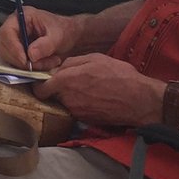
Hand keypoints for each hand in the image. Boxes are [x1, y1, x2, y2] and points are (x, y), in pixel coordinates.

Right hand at [0, 6, 83, 71]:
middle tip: (39, 65)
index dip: (13, 48)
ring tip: (49, 62)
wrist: (71, 37)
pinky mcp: (18, 52)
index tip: (25, 60)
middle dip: (20, 60)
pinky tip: (45, 64)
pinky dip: (30, 68)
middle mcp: (14, 28)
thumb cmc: (64, 31)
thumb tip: (31, 54)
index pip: (6, 32)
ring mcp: (15, 41)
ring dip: (27, 66)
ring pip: (9, 58)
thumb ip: (45, 45)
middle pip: (4, 47)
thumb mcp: (58, 36)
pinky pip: (16, 64)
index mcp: (22, 17)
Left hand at [34, 54, 162, 126]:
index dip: (40, 85)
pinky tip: (94, 98)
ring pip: (65, 103)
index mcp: (66, 81)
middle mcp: (67, 99)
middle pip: (52, 96)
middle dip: (57, 89)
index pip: (40, 89)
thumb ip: (72, 63)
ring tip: (87, 89)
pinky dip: (81, 105)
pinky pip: (76, 110)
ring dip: (70, 97)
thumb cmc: (118, 75)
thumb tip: (59, 68)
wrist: (137, 100)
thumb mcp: (95, 58)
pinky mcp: (85, 120)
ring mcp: (76, 112)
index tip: (45, 81)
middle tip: (71, 82)